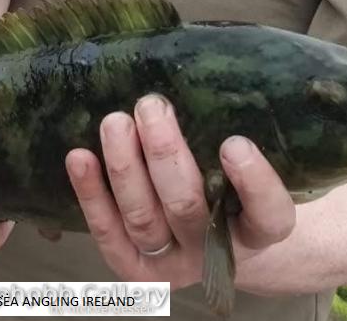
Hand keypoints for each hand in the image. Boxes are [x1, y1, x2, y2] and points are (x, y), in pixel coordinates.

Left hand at [65, 95, 295, 290]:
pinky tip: (78, 158)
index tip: (235, 143)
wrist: (221, 243)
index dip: (253, 183)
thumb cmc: (237, 190)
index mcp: (260, 232)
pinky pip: (108, 233)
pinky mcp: (134, 269)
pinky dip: (92, 195)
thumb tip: (205, 76)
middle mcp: (216, 253)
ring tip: (115, 122)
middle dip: (164, 155)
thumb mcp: (251, 169)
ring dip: (124, 168)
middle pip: (188, 208)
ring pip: (143, 219)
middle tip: (151, 106)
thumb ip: (237, 140)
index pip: (267, 215)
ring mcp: (172, 264)